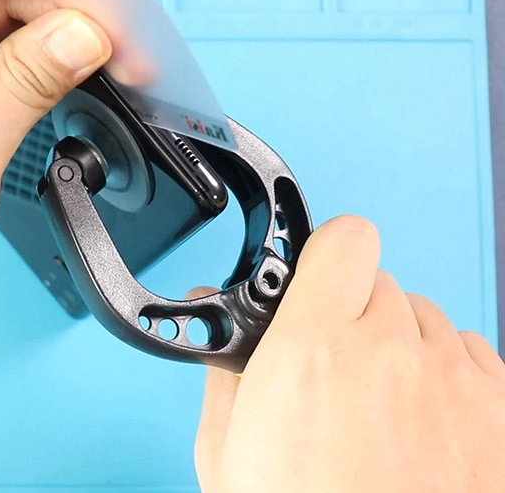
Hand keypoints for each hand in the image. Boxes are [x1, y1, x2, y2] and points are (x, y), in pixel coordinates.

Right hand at [193, 215, 504, 492]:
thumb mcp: (226, 453)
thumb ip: (225, 369)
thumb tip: (217, 325)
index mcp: (311, 351)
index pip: (344, 240)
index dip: (327, 255)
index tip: (319, 278)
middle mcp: (390, 352)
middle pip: (380, 283)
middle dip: (355, 315)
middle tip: (337, 369)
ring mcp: (454, 382)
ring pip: (427, 318)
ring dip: (403, 345)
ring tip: (382, 408)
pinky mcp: (500, 412)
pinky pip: (473, 354)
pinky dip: (448, 375)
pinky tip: (423, 424)